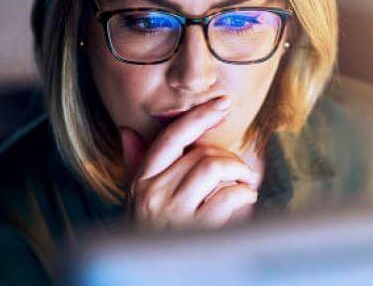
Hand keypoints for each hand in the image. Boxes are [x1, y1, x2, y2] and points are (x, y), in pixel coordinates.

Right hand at [121, 97, 261, 229]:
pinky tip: (245, 200)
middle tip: (240, 170)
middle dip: (228, 158)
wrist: (149, 275)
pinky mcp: (195, 231)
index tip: (221, 103)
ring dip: (238, 173)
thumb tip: (127, 132)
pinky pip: (228, 196)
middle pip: (200, 153)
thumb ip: (136, 167)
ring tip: (244, 184)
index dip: (198, 116)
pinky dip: (244, 194)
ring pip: (214, 168)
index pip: (170, 137)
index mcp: (140, 182)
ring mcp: (173, 213)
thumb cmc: (149, 237)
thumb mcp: (135, 201)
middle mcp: (153, 194)